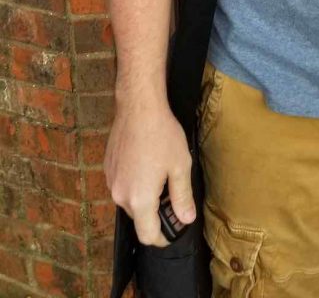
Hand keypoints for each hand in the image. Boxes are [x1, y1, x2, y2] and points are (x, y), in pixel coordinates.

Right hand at [104, 92, 196, 246]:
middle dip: (155, 213)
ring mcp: (110, 182)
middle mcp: (120, 196)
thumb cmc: (162, 135)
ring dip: (144, 197)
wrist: (138, 107)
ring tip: (161, 174)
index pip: (148, 236)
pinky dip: (134, 183)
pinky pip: (122, 185)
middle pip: (138, 219)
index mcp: (140, 200)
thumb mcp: (180, 165)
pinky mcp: (107, 168)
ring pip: (129, 202)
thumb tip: (186, 219)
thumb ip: (182, 196)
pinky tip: (147, 163)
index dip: (163, 237)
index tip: (175, 228)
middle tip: (173, 195)